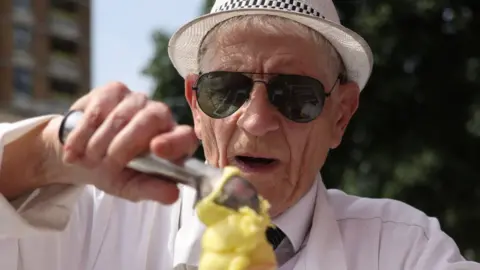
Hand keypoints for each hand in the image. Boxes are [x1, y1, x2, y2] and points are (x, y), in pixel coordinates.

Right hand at [42, 82, 198, 203]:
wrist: (82, 154)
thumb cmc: (115, 172)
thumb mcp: (131, 187)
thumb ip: (152, 190)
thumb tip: (173, 195)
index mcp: (174, 142)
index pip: (185, 136)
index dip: (173, 141)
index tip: (156, 149)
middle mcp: (161, 116)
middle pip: (151, 118)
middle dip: (124, 144)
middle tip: (105, 163)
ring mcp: (138, 100)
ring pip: (120, 117)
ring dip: (99, 143)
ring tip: (90, 160)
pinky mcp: (114, 91)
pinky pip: (98, 111)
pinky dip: (83, 135)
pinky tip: (75, 150)